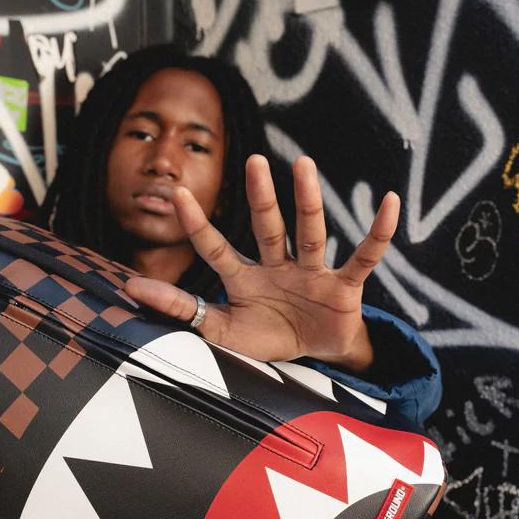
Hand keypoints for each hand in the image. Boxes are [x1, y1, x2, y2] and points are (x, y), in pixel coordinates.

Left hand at [124, 155, 398, 373]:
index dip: (197, 225)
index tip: (176, 194)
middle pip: (267, 227)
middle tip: (252, 162)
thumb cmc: (268, 337)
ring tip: (304, 165)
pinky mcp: (344, 286)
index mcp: (245, 277)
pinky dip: (379, 232)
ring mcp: (312, 273)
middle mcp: (278, 266)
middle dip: (260, 197)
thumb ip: (180, 308)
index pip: (216, 248)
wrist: (316, 356)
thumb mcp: (222, 330)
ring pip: (310, 232)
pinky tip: (388, 203)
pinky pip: (365, 256)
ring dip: (308, 201)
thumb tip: (130, 286)